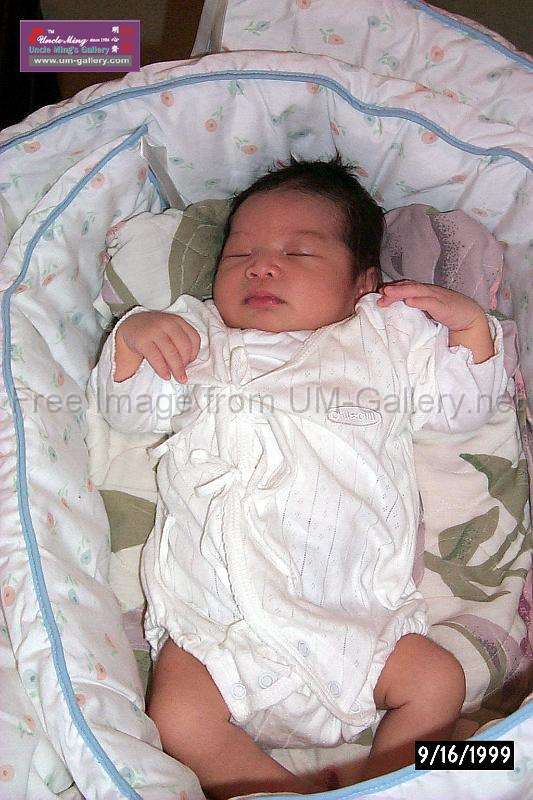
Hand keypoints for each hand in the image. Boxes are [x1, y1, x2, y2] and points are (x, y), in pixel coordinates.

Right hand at [115, 311, 200, 381]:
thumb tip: (188, 363)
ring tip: (179, 378)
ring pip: (171, 353)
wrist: (130, 326)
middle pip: (184, 346)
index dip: (195, 353)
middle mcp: (167, 324)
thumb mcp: (170, 330)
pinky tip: (166, 375)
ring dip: (177, 369)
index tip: (191, 363)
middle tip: (185, 374)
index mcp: (177, 321)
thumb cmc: (153, 331)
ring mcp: (155, 331)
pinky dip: (163, 369)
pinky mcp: (143, 341)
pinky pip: (156, 357)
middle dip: (186, 363)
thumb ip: (181, 340)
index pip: (193, 338)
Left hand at [377, 281, 493, 362]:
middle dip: (394, 289)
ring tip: (388, 293)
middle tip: (380, 292)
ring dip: (402, 291)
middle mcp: (431, 291)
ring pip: (417, 291)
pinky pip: (430, 302)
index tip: (380, 293)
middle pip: (410, 287)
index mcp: (427, 292)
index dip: (395, 288)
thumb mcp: (429, 310)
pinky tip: (409, 302)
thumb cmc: (449, 315)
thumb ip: (417, 307)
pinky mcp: (445, 306)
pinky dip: (419, 301)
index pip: (408, 287)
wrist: (471, 319)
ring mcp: (438, 297)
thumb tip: (400, 308)